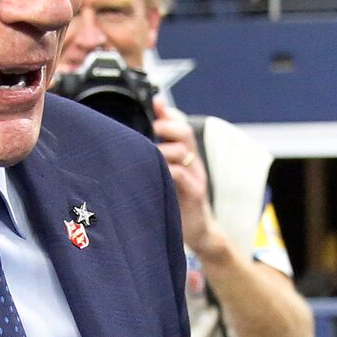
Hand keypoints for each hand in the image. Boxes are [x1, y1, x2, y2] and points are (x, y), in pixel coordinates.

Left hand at [153, 99, 223, 259]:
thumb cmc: (178, 204)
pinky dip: (168, 170)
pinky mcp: (194, 194)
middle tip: (153, 127)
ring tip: (149, 154)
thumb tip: (136, 141)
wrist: (200, 233)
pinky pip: (181, 175)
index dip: (169, 112)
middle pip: (185, 132)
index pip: (181, 125)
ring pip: (182, 152)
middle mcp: (193, 163)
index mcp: (186, 157)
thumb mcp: (168, 178)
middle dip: (168, 125)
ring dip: (163, 149)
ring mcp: (196, 178)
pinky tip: (155, 172)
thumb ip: (157, 158)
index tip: (154, 102)